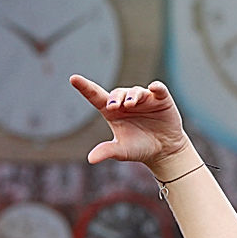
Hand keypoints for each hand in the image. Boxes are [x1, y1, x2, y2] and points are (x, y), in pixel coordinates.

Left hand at [69, 75, 192, 173]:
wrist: (163, 151)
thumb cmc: (139, 148)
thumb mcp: (122, 151)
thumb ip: (107, 151)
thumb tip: (90, 159)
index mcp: (112, 112)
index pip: (96, 96)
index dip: (85, 87)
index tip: (73, 78)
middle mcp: (126, 102)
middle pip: (117, 93)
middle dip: (115, 97)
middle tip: (113, 106)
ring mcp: (144, 99)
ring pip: (135, 92)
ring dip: (132, 96)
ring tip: (130, 104)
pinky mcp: (161, 99)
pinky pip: (159, 90)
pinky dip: (157, 88)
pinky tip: (154, 88)